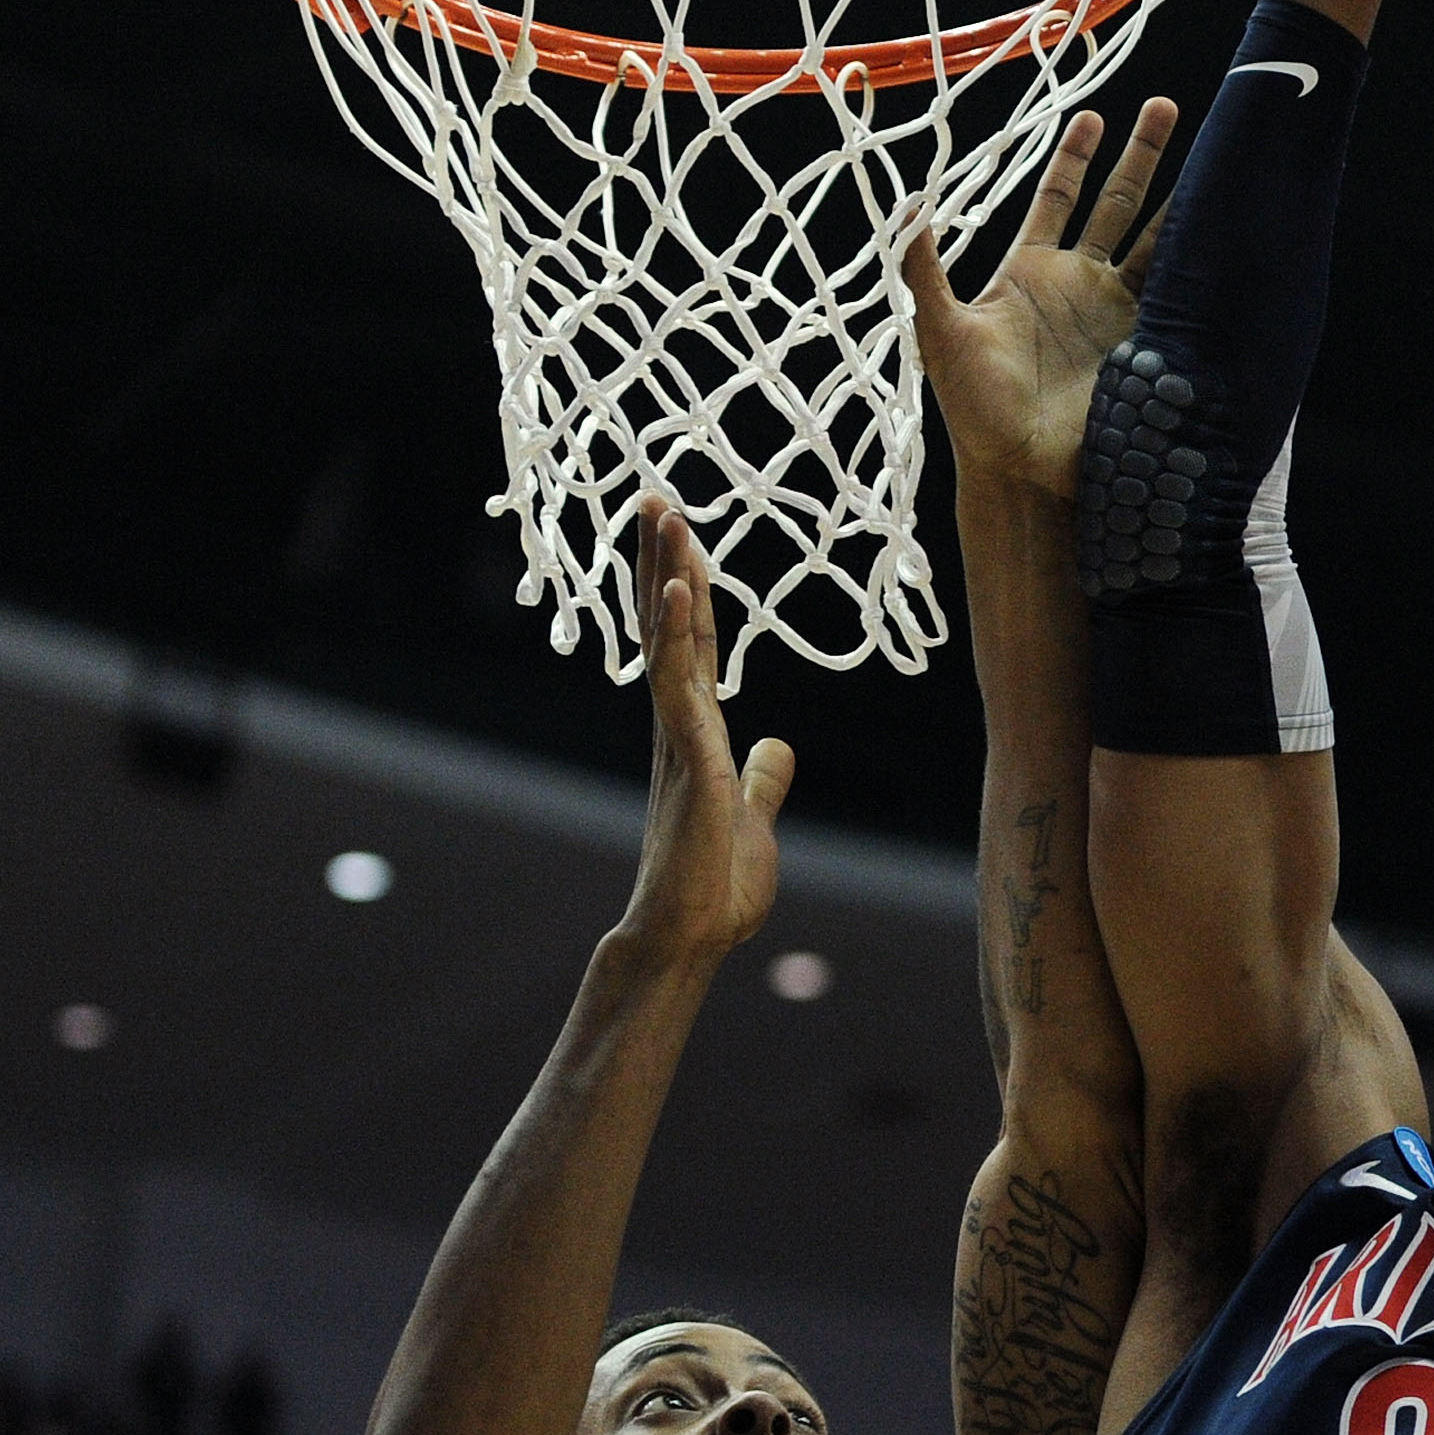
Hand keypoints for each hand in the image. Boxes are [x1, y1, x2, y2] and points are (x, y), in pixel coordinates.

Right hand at [616, 497, 794, 963]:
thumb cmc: (714, 884)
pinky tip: (677, 592)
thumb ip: (762, 780)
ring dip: (667, 576)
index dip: (687, 591)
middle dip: (666, 562)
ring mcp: (679, 739)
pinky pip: (678, 686)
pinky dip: (676, 637)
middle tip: (656, 498)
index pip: (690, 646)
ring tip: (663, 516)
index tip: (681, 538)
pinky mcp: (688, 760)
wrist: (690, 935)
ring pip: (668, 641)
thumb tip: (777, 748)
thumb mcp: (751, 816)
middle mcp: (679, 725)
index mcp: (697, 733)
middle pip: (670, 627)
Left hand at [902, 100, 1176, 501]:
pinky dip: (1200, 267)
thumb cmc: (975, 408)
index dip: (1074, 157)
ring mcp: (1119, 314)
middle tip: (1165, 106)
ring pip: (1159, 242)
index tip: (1093, 115)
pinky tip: (1223, 235)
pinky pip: (1180, 296)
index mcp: (1032, 270)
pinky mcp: (1148, 346)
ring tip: (1216, 161)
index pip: (1057, 198)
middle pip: (1118, 204)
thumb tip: (909, 206)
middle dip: (1142, 155)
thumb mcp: (941, 332)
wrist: (1020, 471)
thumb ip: (925, 270)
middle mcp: (1082, 284)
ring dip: (1183, 201)